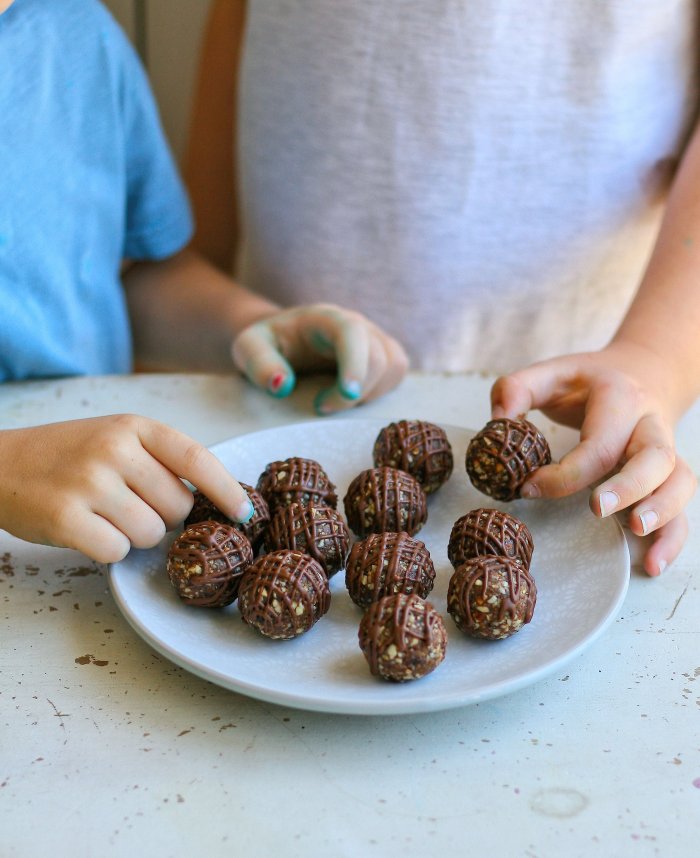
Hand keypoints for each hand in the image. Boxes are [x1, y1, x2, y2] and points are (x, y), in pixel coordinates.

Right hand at [0, 415, 252, 563]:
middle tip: (129, 504)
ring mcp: (89, 482)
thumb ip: (161, 460)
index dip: (227, 490)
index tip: (245, 514)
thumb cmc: (67, 456)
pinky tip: (86, 529)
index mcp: (134, 426)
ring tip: (104, 514)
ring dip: (135, 535)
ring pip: (151, 533)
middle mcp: (114, 449)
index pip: (196, 459)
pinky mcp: (66, 518)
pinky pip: (117, 551)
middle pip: (178, 507)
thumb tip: (216, 499)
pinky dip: (108, 549)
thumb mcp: (116, 438)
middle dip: (163, 516)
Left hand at [231, 303, 408, 413]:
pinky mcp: (383, 354)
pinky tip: (352, 399)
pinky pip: (397, 373)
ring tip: (336, 401)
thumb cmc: (268, 344)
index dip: (356, 364)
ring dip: (370, 393)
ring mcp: (374, 338)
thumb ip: (259, 364)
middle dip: (357, 391)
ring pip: (394, 366)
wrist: (283, 339)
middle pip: (379, 356)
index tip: (348, 396)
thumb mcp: (249, 348)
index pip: (352, 333)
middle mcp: (357, 324)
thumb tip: (282, 386)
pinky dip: (381, 391)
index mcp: (326, 318)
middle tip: (321, 407)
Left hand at [490, 343, 696, 576]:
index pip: (599, 442)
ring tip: (635, 531)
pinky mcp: (671, 473)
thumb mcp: (552, 373)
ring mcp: (667, 450)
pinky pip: (684, 505)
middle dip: (628, 486)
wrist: (645, 370)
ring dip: (662, 510)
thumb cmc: (589, 381)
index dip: (564, 472)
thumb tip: (496, 424)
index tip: (528, 488)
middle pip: (654, 457)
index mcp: (619, 400)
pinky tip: (652, 565)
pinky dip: (673, 537)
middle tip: (596, 508)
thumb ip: (516, 389)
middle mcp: (650, 425)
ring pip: (680, 481)